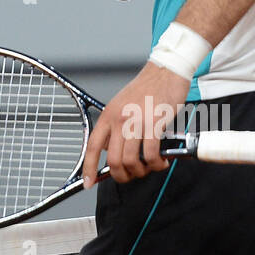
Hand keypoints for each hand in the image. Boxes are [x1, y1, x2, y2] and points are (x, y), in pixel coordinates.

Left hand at [82, 61, 189, 185]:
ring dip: (141, 171)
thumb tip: (112, 151)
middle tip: (133, 175)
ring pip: (131, 161)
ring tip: (150, 167)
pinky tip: (161, 161)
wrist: (165, 71)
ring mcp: (136, 121)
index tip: (88, 183)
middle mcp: (119, 119)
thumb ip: (116, 128)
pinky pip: (152, 154)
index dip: (89, 168)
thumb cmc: (147, 89)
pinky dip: (156, 164)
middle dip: (123, 175)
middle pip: (114, 160)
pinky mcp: (155, 123)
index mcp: (108, 115)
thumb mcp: (121, 105)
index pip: (93, 146)